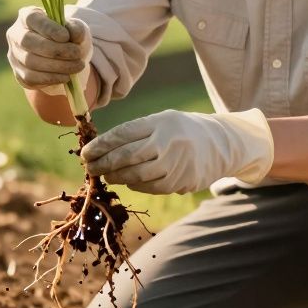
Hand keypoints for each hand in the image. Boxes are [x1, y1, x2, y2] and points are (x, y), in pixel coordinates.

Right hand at [6, 6, 90, 95]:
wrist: (62, 56)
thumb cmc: (66, 37)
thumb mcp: (74, 28)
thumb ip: (75, 28)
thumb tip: (73, 34)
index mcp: (27, 16)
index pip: (32, 19)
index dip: (48, 28)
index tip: (66, 36)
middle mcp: (16, 34)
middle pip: (28, 41)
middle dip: (56, 50)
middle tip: (77, 53)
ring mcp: (15, 55)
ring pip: (30, 61)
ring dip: (57, 66)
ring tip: (77, 66)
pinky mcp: (18, 73)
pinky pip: (31, 77)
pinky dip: (51, 78)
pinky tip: (66, 76)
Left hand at [80, 108, 273, 194]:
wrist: (221, 144)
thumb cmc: (182, 131)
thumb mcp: (163, 121)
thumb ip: (137, 132)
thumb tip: (102, 148)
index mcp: (160, 122)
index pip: (123, 134)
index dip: (101, 145)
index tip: (86, 153)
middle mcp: (167, 141)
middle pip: (126, 156)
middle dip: (103, 164)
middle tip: (90, 168)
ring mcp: (175, 163)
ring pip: (136, 175)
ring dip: (116, 177)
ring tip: (106, 175)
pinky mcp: (181, 181)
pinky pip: (150, 187)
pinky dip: (135, 185)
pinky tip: (128, 181)